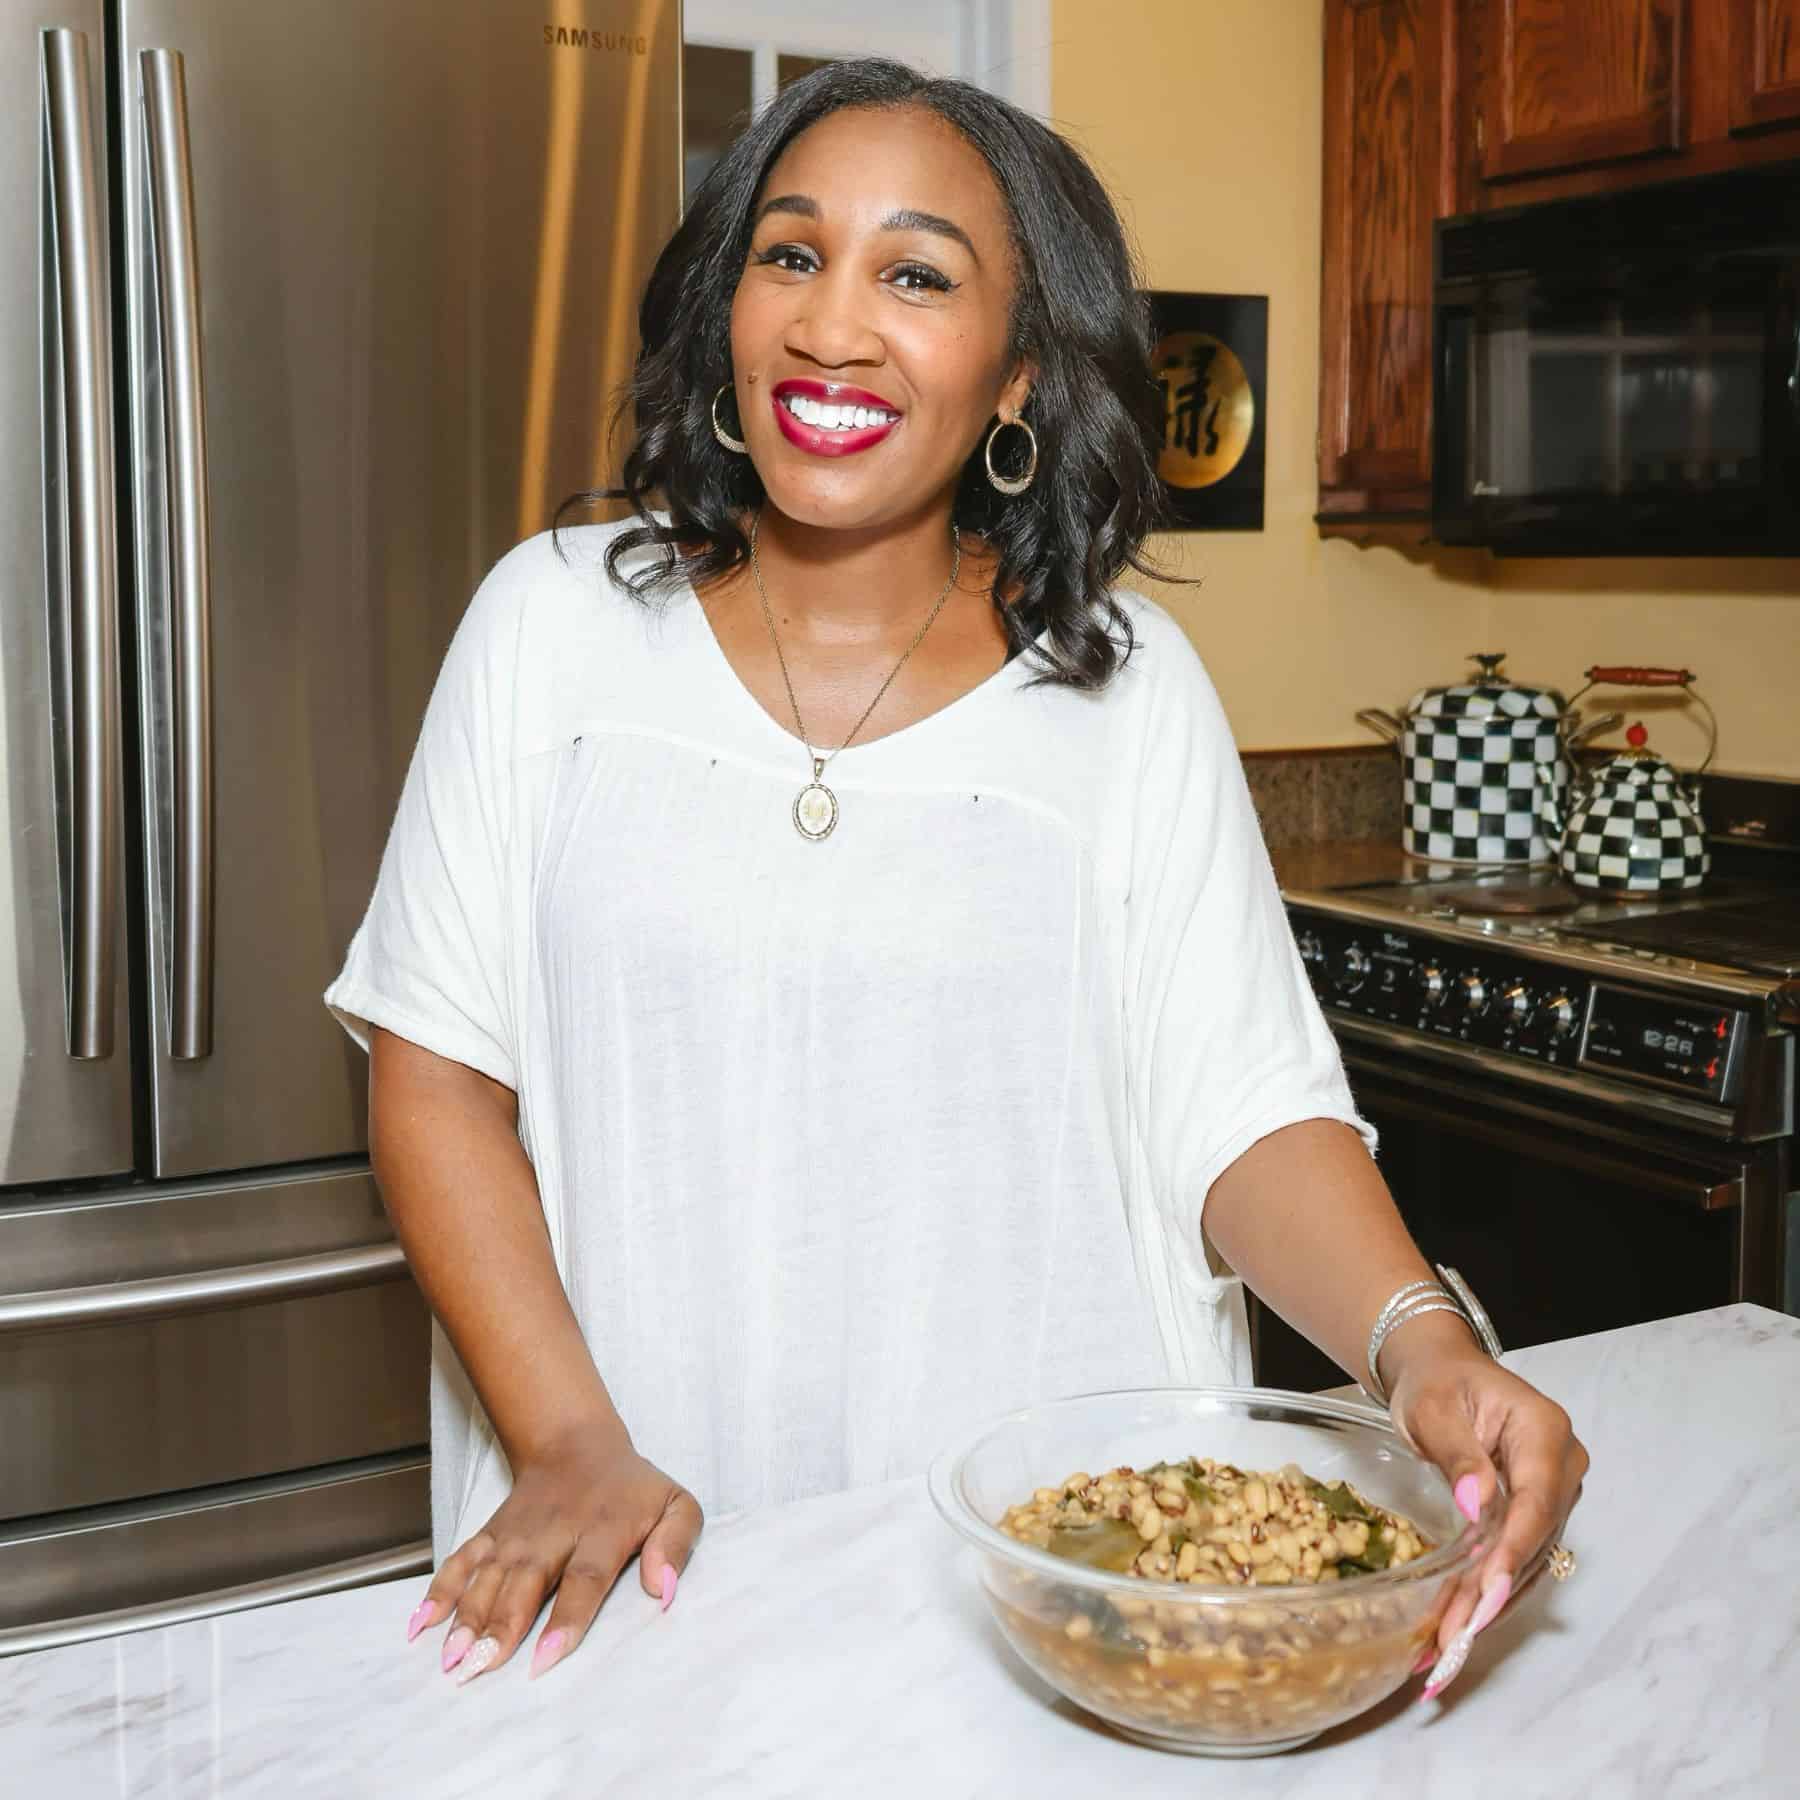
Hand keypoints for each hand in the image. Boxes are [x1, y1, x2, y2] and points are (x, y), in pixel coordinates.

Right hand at [408, 1428, 702, 1684]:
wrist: (577, 1444)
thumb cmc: (633, 1489)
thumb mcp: (676, 1505)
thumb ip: (678, 1543)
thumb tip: (665, 1590)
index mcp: (604, 1530)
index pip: (584, 1578)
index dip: (565, 1619)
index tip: (545, 1659)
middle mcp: (554, 1533)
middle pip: (525, 1582)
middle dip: (502, 1626)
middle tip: (480, 1668)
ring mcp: (517, 1534)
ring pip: (488, 1577)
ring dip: (467, 1617)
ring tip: (451, 1660)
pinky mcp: (491, 1533)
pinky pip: (461, 1560)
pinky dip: (439, 1590)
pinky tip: (419, 1625)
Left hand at [1386, 1336, 1587, 1697]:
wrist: (1441, 1370)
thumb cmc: (1437, 1382)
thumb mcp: (1436, 1410)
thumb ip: (1459, 1455)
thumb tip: (1479, 1504)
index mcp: (1544, 1430)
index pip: (1535, 1502)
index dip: (1512, 1551)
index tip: (1488, 1592)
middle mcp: (1561, 1465)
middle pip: (1533, 1538)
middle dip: (1493, 1589)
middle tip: (1454, 1634)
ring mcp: (1553, 1491)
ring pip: (1527, 1557)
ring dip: (1489, 1600)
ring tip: (1449, 1641)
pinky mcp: (1536, 1511)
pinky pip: (1517, 1555)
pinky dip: (1489, 1588)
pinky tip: (1462, 1621)